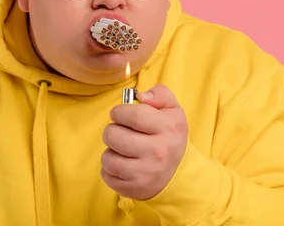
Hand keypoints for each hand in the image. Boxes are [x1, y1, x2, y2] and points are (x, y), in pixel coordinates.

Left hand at [101, 84, 188, 199]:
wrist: (177, 174)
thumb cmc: (168, 136)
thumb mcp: (172, 110)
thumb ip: (159, 94)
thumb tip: (140, 95)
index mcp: (168, 128)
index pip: (133, 115)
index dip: (120, 111)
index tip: (119, 114)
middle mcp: (158, 152)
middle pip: (114, 135)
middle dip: (112, 130)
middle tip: (120, 132)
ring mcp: (145, 173)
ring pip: (107, 157)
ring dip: (110, 150)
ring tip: (121, 149)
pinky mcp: (134, 188)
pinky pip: (106, 174)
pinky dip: (109, 168)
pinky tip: (122, 164)